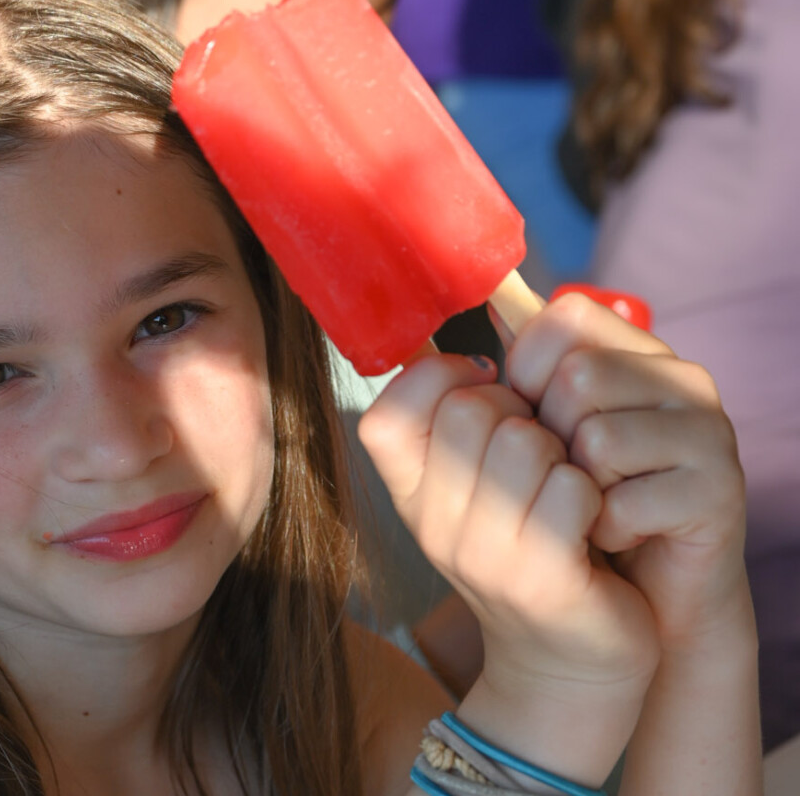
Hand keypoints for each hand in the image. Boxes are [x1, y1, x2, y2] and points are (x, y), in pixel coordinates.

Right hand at [359, 350, 659, 698]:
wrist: (570, 656)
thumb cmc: (531, 542)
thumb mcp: (474, 482)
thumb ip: (455, 415)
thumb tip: (454, 326)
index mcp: (410, 494)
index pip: (388, 410)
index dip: (441, 380)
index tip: (485, 392)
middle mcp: (432, 526)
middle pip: (469, 410)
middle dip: (522, 413)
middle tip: (540, 454)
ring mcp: (481, 556)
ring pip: (523, 441)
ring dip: (561, 454)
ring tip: (564, 488)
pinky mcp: (540, 579)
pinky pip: (570, 489)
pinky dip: (592, 494)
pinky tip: (589, 524)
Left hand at [501, 293, 748, 652]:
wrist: (616, 609)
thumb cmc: (554, 513)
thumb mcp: (507, 442)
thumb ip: (489, 381)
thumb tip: (469, 315)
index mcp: (626, 352)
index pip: (564, 315)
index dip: (523, 372)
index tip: (528, 419)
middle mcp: (675, 378)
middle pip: (577, 378)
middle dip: (545, 443)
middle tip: (562, 478)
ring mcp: (705, 429)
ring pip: (599, 438)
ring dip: (572, 491)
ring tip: (588, 508)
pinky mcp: (719, 487)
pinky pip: (625, 501)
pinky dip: (604, 531)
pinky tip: (618, 538)